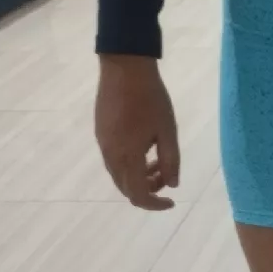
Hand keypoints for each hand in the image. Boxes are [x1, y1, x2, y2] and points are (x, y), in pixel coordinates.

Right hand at [95, 55, 179, 209]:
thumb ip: (171, 161)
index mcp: (127, 156)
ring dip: (139, 177)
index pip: (138, 195)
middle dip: (148, 190)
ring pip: (119, 175)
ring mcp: (102, 143)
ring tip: (158, 162)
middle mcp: (110, 155)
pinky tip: (144, 148)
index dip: (155, 204)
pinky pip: (114, 160)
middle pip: (126, 188)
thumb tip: (172, 185)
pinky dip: (130, 164)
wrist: (125, 67)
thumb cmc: (151, 98)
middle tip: (167, 176)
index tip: (172, 201)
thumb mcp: (168, 130)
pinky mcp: (100, 132)